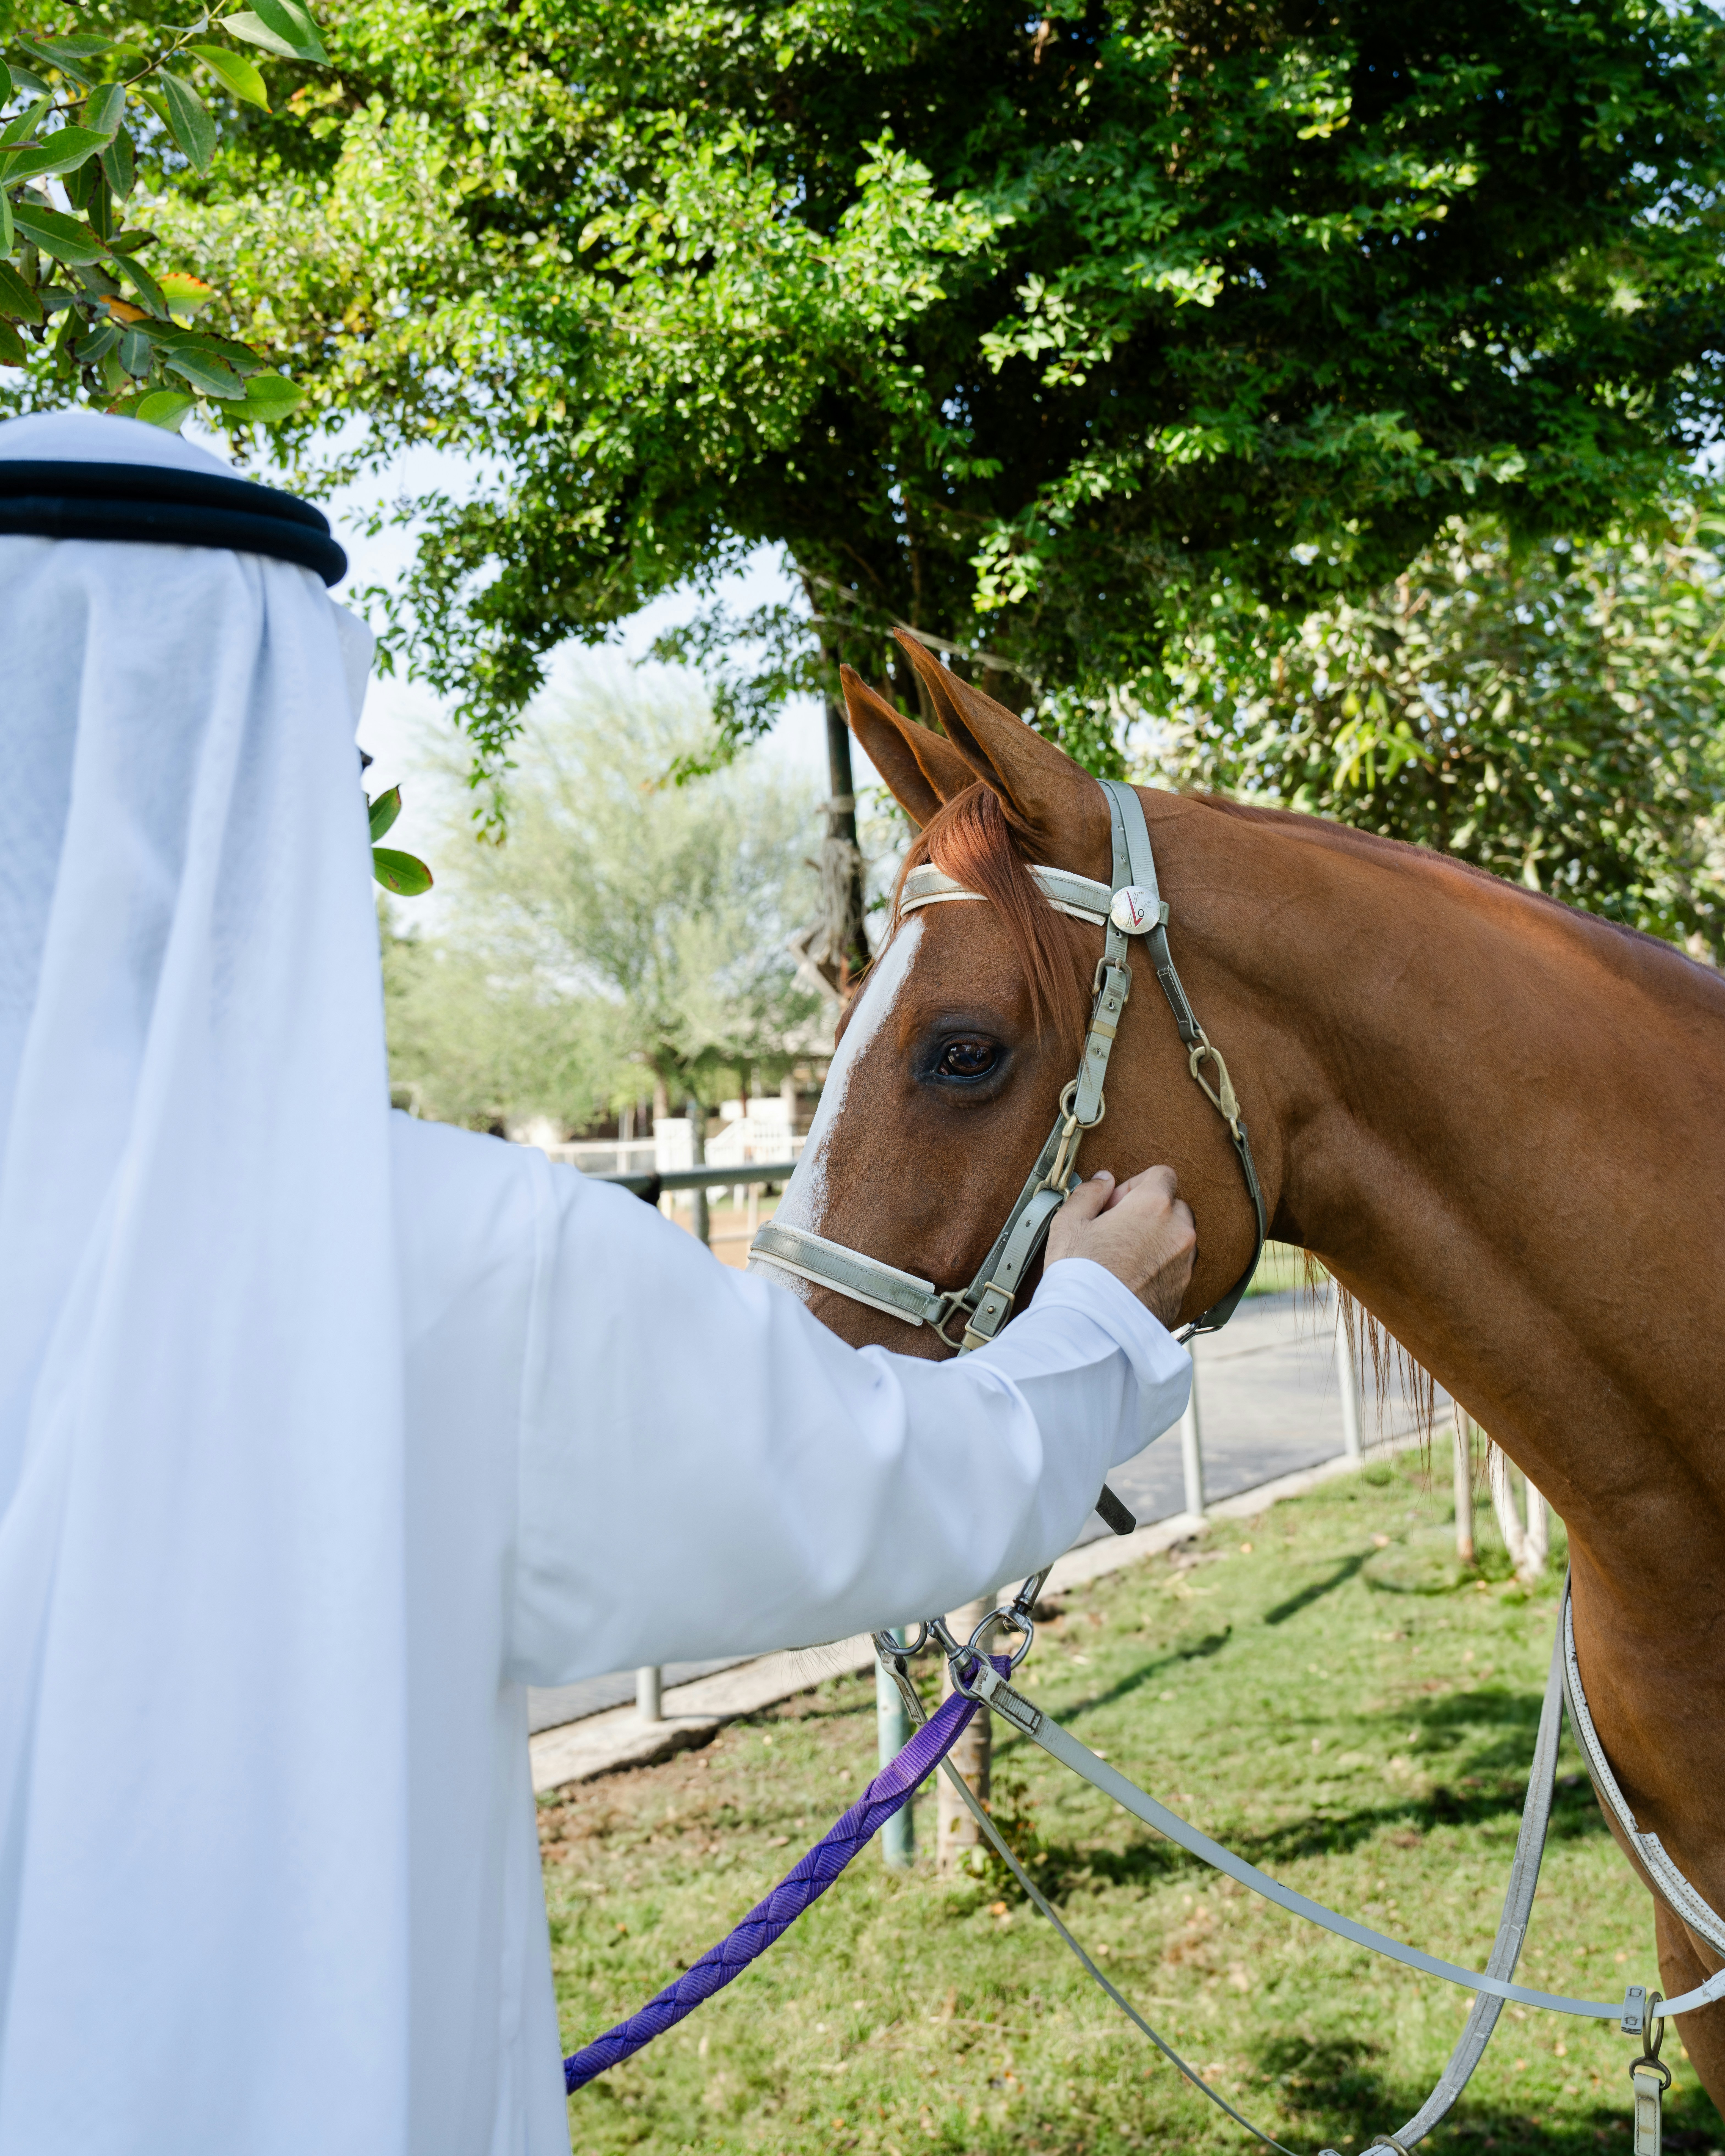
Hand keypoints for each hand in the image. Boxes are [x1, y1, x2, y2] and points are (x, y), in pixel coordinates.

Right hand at [1046, 1166, 1196, 1328]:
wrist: (1093, 1329)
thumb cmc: (1079, 1274)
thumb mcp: (1070, 1222)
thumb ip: (1089, 1192)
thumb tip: (1104, 1180)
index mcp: (1153, 1207)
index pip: (1162, 1174)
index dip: (1136, 1184)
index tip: (1114, 1204)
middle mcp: (1178, 1232)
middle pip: (1174, 1207)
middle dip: (1149, 1213)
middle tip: (1116, 1231)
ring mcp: (1185, 1263)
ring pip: (1178, 1239)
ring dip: (1157, 1240)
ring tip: (1123, 1258)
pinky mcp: (1183, 1290)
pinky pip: (1177, 1268)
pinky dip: (1160, 1268)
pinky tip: (1131, 1280)